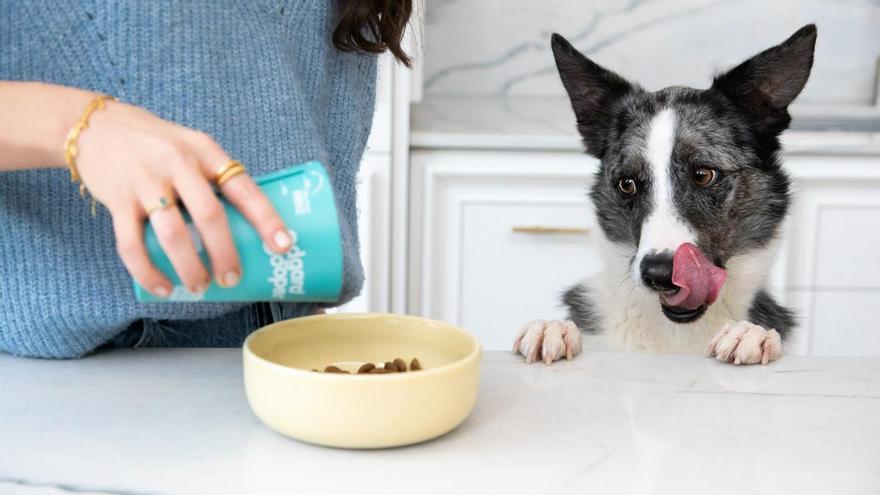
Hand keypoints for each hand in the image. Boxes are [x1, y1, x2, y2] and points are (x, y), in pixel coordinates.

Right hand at [74, 97, 291, 296]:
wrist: (97, 126)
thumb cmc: (157, 145)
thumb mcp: (192, 147)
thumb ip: (213, 179)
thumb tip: (248, 227)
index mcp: (205, 151)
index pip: (243, 187)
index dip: (266, 218)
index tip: (284, 244)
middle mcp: (177, 163)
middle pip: (209, 214)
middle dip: (225, 253)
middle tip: (233, 278)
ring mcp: (145, 181)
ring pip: (172, 234)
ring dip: (189, 266)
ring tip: (200, 286)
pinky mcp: (117, 199)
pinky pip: (131, 244)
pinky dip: (148, 271)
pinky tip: (162, 287)